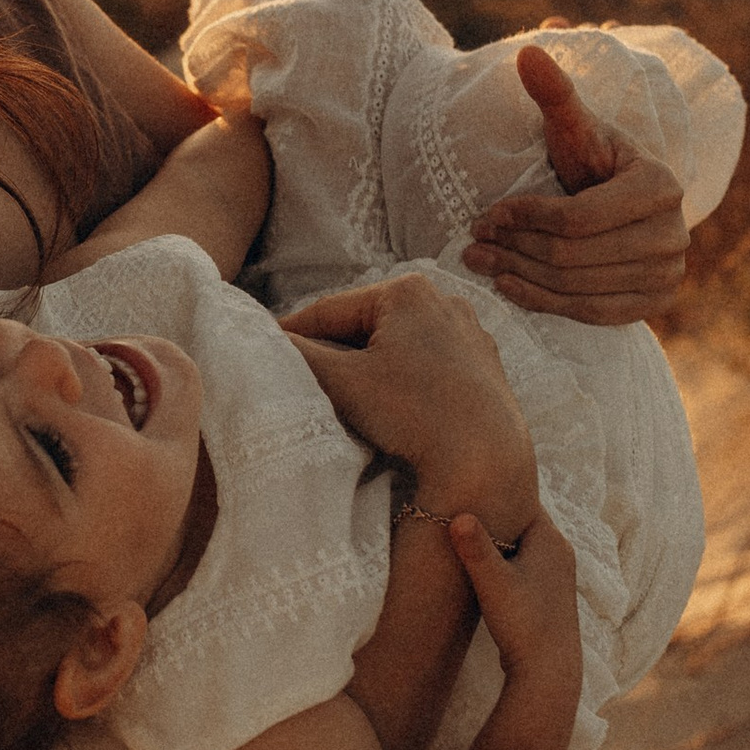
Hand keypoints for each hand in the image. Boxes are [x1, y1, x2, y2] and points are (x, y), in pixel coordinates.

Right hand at [282, 273, 536, 524]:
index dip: (292, 331)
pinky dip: (403, 377)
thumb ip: (298, 355)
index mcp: (407, 291)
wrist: (487, 459)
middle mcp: (444, 299)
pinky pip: (428, 363)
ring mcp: (469, 331)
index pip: (330, 310)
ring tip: (342, 393)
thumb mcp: (344, 382)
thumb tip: (263, 339)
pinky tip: (391, 404)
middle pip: (366, 325)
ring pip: (398, 344)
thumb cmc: (415, 413)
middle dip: (333, 349)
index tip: (264, 349)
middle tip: (299, 375)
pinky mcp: (485, 364)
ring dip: (368, 365)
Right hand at [444, 502, 581, 702]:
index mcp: (550, 540)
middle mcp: (560, 552)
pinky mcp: (548, 592)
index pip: (522, 501)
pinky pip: (524, 562)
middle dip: (495, 514)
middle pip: (521, 521)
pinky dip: (506, 559)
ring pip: (522, 544)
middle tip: (461, 504)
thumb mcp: (494, 583)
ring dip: (499, 540)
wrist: (549, 670)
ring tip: (467, 534)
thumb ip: (476, 549)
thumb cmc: (523, 624)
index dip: (496, 492)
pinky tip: (484, 568)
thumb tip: (459, 516)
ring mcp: (557, 573)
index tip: (468, 485)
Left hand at [463, 42, 688, 323]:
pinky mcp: (657, 302)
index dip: (524, 217)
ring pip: (577, 287)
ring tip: (480, 262)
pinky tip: (509, 287)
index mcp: (660, 185)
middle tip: (472, 244)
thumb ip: (554, 93)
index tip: (484, 214)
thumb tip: (528, 52)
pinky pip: (593, 314)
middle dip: (515, 248)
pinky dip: (546, 303)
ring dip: (520, 276)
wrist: (618, 202)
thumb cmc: (588, 160)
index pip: (578, 218)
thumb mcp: (572, 128)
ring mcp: (670, 273)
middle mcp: (674, 234)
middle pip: (573, 256)